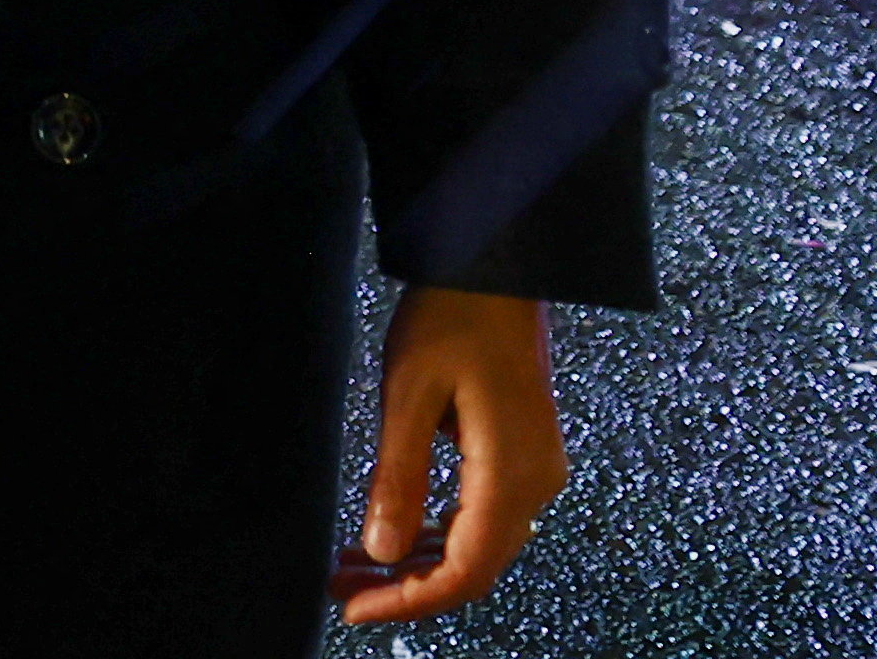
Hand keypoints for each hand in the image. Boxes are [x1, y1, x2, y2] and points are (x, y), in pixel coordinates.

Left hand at [337, 286, 560, 624]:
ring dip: (418, 563)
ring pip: (478, 545)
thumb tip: (382, 552)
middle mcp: (535, 484)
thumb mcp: (408, 395)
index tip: (353, 609)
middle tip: (341, 588)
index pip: (464, 572)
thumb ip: (398, 477)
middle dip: (406, 587)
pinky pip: (483, 516)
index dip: (409, 601)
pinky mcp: (523, 454)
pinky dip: (437, 534)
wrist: (497, 266)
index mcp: (512, 476)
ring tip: (354, 566)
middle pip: (473, 568)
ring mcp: (535, 471)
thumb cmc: (452, 319)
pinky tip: (393, 534)